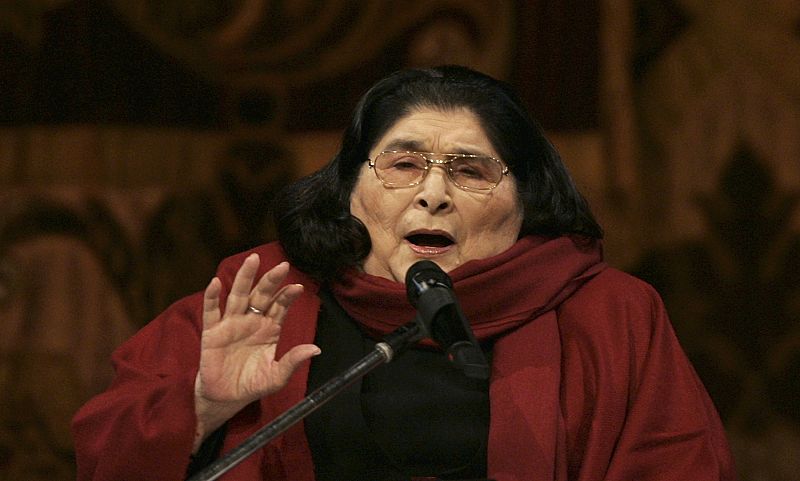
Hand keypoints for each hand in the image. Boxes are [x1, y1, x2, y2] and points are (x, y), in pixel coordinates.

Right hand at [193, 254, 319, 449]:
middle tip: (282, 265)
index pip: (280, 306)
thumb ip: (292, 361)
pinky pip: (211, 311)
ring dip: (245, 278)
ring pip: (238, 296)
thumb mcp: (276, 376)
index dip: (287, 296)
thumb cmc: (252, 384)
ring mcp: (231, 324)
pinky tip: (216, 282)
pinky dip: (212, 297)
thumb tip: (316, 349)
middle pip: (262, 295)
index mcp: (269, 329)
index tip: (297, 287)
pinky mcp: (212, 332)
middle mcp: (251, 321)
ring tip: (252, 260)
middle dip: (271, 280)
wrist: (226, 397)